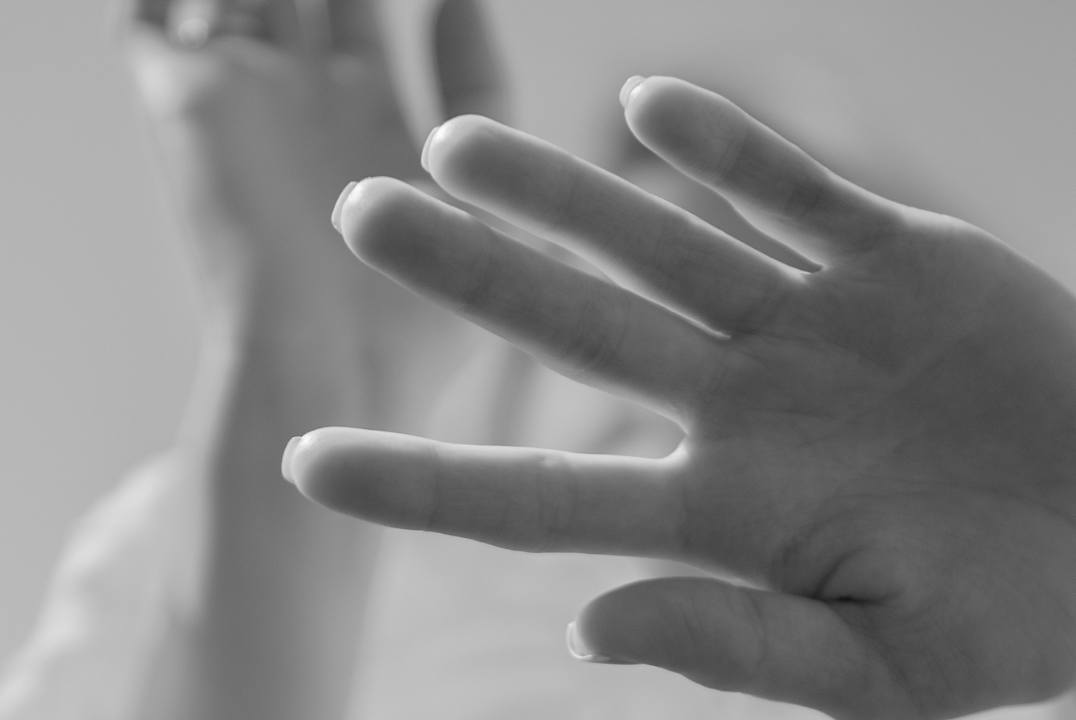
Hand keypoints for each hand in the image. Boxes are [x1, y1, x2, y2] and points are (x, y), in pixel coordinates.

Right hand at [124, 0, 506, 428]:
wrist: (328, 373)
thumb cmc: (420, 322)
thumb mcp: (486, 198)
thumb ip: (477, 94)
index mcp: (367, 118)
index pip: (359, 16)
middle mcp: (299, 99)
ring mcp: (241, 97)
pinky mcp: (183, 102)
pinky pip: (145, 20)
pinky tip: (206, 6)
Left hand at [286, 77, 1075, 718]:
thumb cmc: (1022, 621)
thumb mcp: (884, 674)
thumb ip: (736, 651)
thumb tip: (583, 627)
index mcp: (723, 515)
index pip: (535, 498)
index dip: (420, 483)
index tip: (303, 463)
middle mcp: (738, 407)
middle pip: (572, 327)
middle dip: (467, 273)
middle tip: (354, 214)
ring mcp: (807, 324)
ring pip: (659, 242)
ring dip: (560, 190)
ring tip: (452, 143)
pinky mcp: (894, 259)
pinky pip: (793, 190)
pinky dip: (728, 150)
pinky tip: (645, 109)